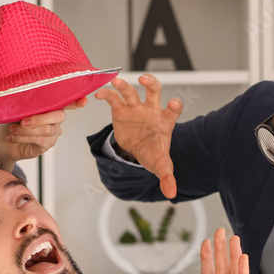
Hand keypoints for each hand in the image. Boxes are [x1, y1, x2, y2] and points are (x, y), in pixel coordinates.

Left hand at [0, 99, 86, 170]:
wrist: (2, 141)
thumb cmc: (10, 121)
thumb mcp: (16, 109)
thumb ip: (26, 103)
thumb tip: (24, 93)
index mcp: (51, 106)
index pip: (68, 103)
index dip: (76, 102)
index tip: (84, 100)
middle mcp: (56, 119)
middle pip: (59, 116)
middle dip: (39, 119)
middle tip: (22, 122)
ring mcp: (53, 132)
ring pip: (46, 130)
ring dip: (26, 130)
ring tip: (12, 129)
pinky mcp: (47, 144)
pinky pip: (40, 140)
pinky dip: (24, 138)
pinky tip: (13, 137)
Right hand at [94, 74, 182, 198]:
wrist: (138, 149)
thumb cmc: (152, 151)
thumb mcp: (160, 165)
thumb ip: (167, 177)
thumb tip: (171, 193)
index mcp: (164, 120)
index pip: (173, 110)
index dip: (174, 106)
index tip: (173, 103)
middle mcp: (151, 110)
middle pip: (154, 91)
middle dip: (151, 83)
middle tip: (145, 80)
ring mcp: (136, 108)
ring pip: (131, 91)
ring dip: (123, 85)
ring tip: (116, 82)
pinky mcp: (121, 110)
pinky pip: (114, 99)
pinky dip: (106, 95)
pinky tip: (99, 94)